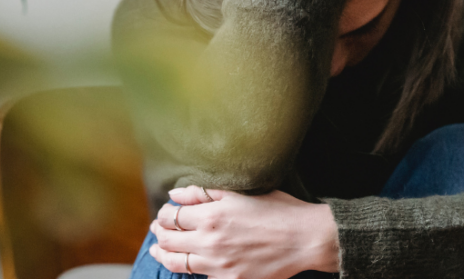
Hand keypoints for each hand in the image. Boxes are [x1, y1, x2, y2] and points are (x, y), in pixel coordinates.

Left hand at [149, 185, 339, 278]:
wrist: (305, 239)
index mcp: (212, 215)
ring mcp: (218, 265)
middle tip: (157, 229)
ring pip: (177, 263)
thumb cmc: (278, 211)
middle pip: (168, 240)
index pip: (171, 216)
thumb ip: (204, 193)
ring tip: (158, 250)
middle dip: (159, 232)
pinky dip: (190, 270)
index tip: (166, 212)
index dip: (164, 213)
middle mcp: (210, 241)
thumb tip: (175, 195)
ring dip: (163, 254)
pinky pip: (200, 277)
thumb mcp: (241, 194)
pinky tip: (189, 264)